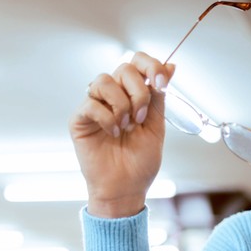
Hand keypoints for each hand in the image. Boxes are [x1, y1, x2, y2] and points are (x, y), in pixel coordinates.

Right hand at [68, 52, 175, 217]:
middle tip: (141, 118)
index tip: (162, 84)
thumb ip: (159, 96)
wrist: (126, 188)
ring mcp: (95, 105)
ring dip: (122, 105)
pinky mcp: (79, 119)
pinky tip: (113, 134)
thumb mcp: (157, 125)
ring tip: (127, 127)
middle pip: (123, 68)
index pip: (137, 62)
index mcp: (132, 94)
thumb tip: (171, 66)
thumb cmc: (140, 161)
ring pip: (104, 80)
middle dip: (138, 92)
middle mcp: (113, 96)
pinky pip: (91, 104)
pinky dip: (107, 118)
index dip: (151, 66)